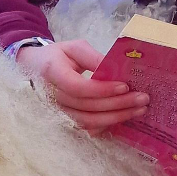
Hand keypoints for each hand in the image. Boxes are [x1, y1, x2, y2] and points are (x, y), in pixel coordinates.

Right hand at [24, 37, 149, 136]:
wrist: (33, 69)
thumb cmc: (57, 56)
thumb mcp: (74, 48)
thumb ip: (93, 57)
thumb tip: (116, 69)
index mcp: (52, 73)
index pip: (78, 87)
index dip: (102, 89)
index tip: (124, 86)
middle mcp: (53, 96)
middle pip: (87, 106)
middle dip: (118, 104)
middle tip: (142, 99)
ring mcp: (57, 111)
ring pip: (87, 121)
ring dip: (115, 117)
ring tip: (138, 110)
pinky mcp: (63, 119)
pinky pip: (85, 128)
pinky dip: (105, 125)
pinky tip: (123, 118)